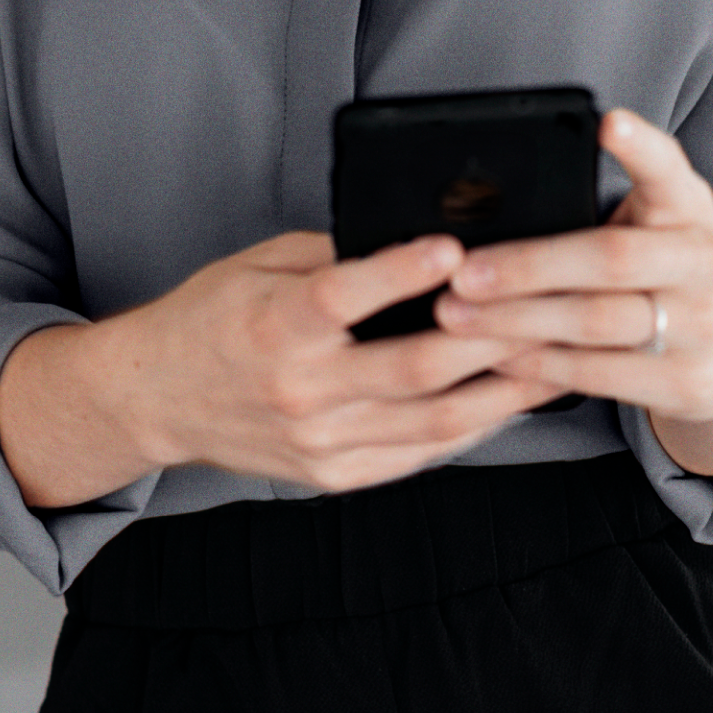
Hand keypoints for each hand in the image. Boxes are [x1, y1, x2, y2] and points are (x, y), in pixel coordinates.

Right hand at [0, 230, 566, 508]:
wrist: (156, 399)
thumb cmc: (214, 317)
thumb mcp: (259, 264)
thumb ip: (333, 256)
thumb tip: (416, 238)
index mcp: (274, 325)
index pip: (346, 296)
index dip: (403, 271)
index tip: (455, 248)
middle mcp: (300, 390)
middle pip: (413, 366)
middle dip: (491, 337)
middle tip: (548, 307)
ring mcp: (320, 441)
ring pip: (432, 420)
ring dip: (501, 390)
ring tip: (556, 359)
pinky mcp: (334, 474)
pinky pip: (418, 453)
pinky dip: (470, 428)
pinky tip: (508, 400)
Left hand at [433, 110, 712, 476]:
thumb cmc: (677, 265)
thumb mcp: (666, 220)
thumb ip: (610, 204)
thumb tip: (496, 202)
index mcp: (692, 207)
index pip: (669, 169)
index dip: (640, 146)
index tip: (608, 122)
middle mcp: (705, 262)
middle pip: (609, 259)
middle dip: (527, 265)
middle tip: (460, 270)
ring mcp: (703, 327)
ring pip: (595, 323)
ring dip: (515, 320)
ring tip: (455, 315)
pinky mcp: (688, 383)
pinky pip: (598, 374)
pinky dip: (538, 364)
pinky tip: (494, 355)